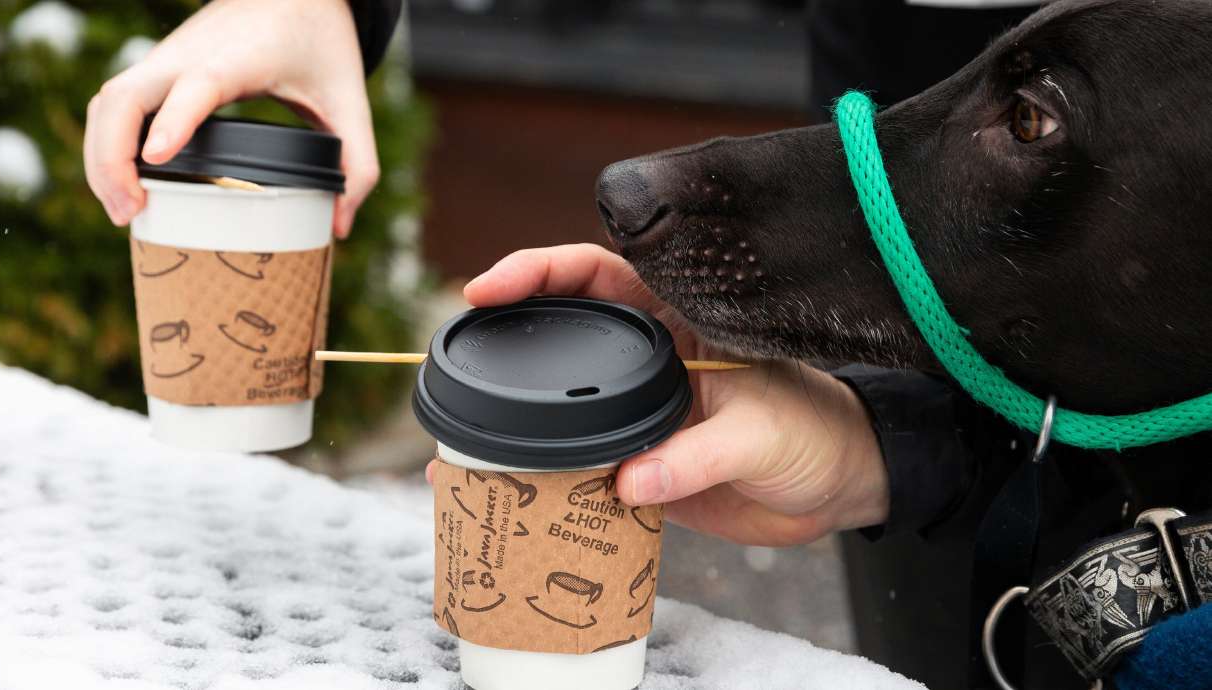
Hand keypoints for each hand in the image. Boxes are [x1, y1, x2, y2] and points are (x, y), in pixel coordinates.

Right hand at [84, 0, 377, 237]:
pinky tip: (124, 185)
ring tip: (126, 212)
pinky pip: (115, 103)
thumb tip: (339, 227)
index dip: (174, 120)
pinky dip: (107, 142)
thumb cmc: (319, 41)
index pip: (195, 85)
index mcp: (238, 59)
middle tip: (133, 213)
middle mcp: (189, 56)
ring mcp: (166, 59)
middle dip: (112, 158)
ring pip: (108, 101)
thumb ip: (358, 165)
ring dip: (102, 156)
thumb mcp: (350, 100)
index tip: (156, 158)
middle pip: (123, 99)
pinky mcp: (159, 68)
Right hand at [427, 244, 889, 545]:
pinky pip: (579, 466)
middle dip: (507, 337)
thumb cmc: (815, 435)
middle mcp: (649, 360)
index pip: (597, 275)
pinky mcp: (637, 463)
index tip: (488, 288)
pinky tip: (504, 494)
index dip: (539, 271)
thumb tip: (630, 481)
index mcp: (680, 321)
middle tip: (458, 351)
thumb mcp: (763, 434)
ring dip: (514, 420)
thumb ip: (700, 455)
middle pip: (562, 336)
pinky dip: (543, 481)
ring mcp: (638, 412)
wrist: (837, 491)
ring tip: (458, 442)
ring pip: (561, 405)